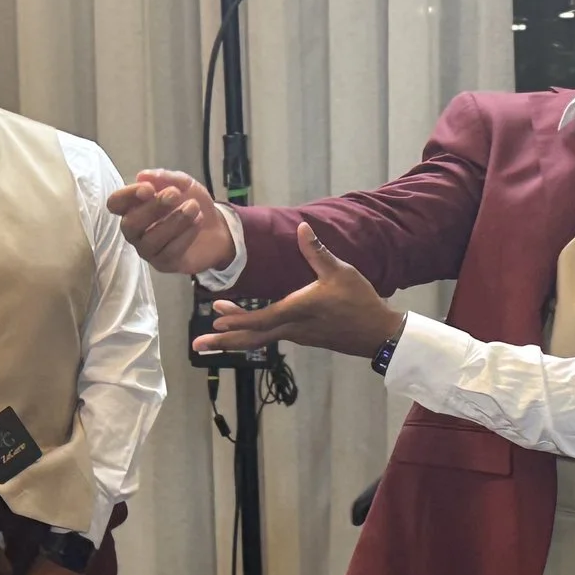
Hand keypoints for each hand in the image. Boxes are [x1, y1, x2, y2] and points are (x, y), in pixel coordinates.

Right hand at [108, 169, 236, 276]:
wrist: (216, 226)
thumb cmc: (191, 202)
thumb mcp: (183, 184)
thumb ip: (165, 178)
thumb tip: (142, 176)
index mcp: (133, 208)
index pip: (115, 204)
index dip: (127, 196)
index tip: (149, 188)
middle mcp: (135, 231)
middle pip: (130, 224)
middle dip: (152, 208)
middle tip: (174, 194)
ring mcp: (147, 249)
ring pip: (150, 240)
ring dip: (173, 221)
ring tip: (194, 206)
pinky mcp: (164, 263)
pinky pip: (169, 252)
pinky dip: (185, 235)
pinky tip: (198, 221)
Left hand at [190, 222, 405, 359]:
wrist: (377, 333)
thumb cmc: (359, 301)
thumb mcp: (340, 272)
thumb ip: (317, 251)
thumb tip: (302, 227)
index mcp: (299, 311)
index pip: (262, 319)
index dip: (239, 321)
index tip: (216, 320)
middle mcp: (293, 328)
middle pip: (252, 339)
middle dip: (223, 343)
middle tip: (197, 346)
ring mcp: (297, 336)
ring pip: (259, 340)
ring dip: (234, 339)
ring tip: (211, 339)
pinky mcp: (303, 337)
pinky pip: (270, 338)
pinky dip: (251, 336)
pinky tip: (243, 331)